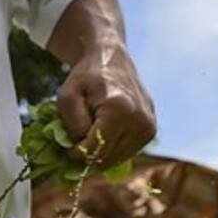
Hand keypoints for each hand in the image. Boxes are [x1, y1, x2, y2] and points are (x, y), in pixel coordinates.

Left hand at [56, 42, 156, 168]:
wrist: (112, 58)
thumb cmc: (86, 77)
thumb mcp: (67, 97)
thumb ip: (72, 126)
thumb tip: (81, 151)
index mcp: (119, 110)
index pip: (95, 150)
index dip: (76, 154)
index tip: (66, 148)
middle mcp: (139, 120)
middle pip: (108, 158)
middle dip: (88, 156)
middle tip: (75, 144)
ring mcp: (149, 127)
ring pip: (118, 159)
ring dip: (100, 154)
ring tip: (91, 134)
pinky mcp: (151, 131)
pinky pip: (126, 153)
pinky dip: (112, 149)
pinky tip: (104, 133)